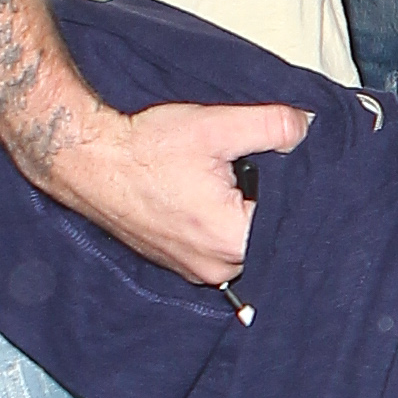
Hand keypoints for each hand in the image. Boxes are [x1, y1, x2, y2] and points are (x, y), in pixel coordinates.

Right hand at [40, 98, 311, 284]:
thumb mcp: (217, 126)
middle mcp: (217, 268)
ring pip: (244, 243)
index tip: (290, 166)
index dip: (298, 190)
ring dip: (244, 214)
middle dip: (269, 202)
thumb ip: (275, 125)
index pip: (293, 222)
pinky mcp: (177, 263)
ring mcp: (194, 271)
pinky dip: (221, 223)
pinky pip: (217, 248)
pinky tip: (209, 194)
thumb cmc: (145, 148)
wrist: (88, 160)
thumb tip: (309, 127)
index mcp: (234, 242)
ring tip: (227, 179)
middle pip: (270, 237)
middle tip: (253, 168)